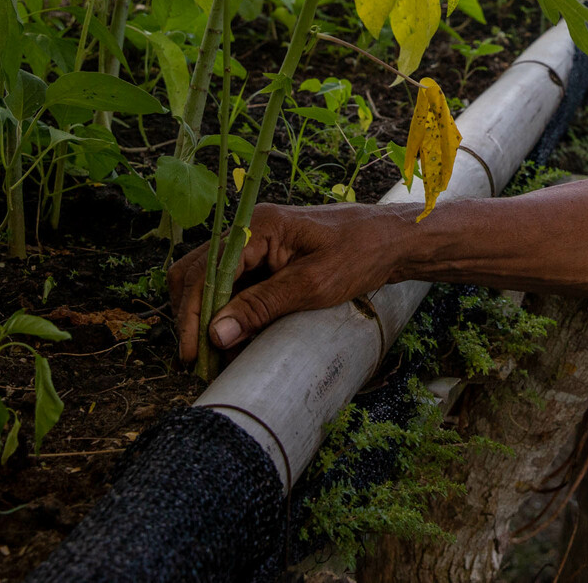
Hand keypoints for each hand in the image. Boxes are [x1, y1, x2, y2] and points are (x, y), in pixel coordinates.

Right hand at [170, 201, 405, 364]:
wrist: (394, 241)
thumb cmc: (361, 252)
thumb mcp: (311, 284)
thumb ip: (262, 307)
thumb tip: (216, 333)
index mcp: (259, 226)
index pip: (206, 270)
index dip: (193, 312)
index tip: (195, 352)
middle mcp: (251, 231)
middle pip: (198, 273)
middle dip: (193, 317)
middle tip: (200, 360)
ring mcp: (258, 245)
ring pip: (213, 282)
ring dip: (209, 318)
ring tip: (216, 358)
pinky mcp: (268, 261)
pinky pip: (236, 287)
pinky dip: (231, 314)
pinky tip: (237, 343)